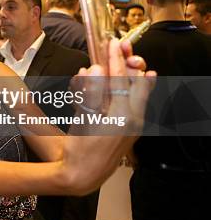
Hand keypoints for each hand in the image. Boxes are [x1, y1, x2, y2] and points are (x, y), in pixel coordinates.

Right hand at [63, 39, 154, 193]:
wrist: (83, 176)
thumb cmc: (81, 149)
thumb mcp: (83, 118)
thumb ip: (91, 92)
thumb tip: (94, 69)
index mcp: (124, 116)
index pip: (120, 79)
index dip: (115, 59)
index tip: (112, 43)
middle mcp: (134, 119)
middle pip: (138, 83)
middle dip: (129, 63)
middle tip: (124, 46)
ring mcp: (134, 125)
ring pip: (138, 93)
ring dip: (130, 75)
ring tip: (128, 59)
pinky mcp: (129, 129)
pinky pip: (135, 103)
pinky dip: (132, 90)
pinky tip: (139, 80)